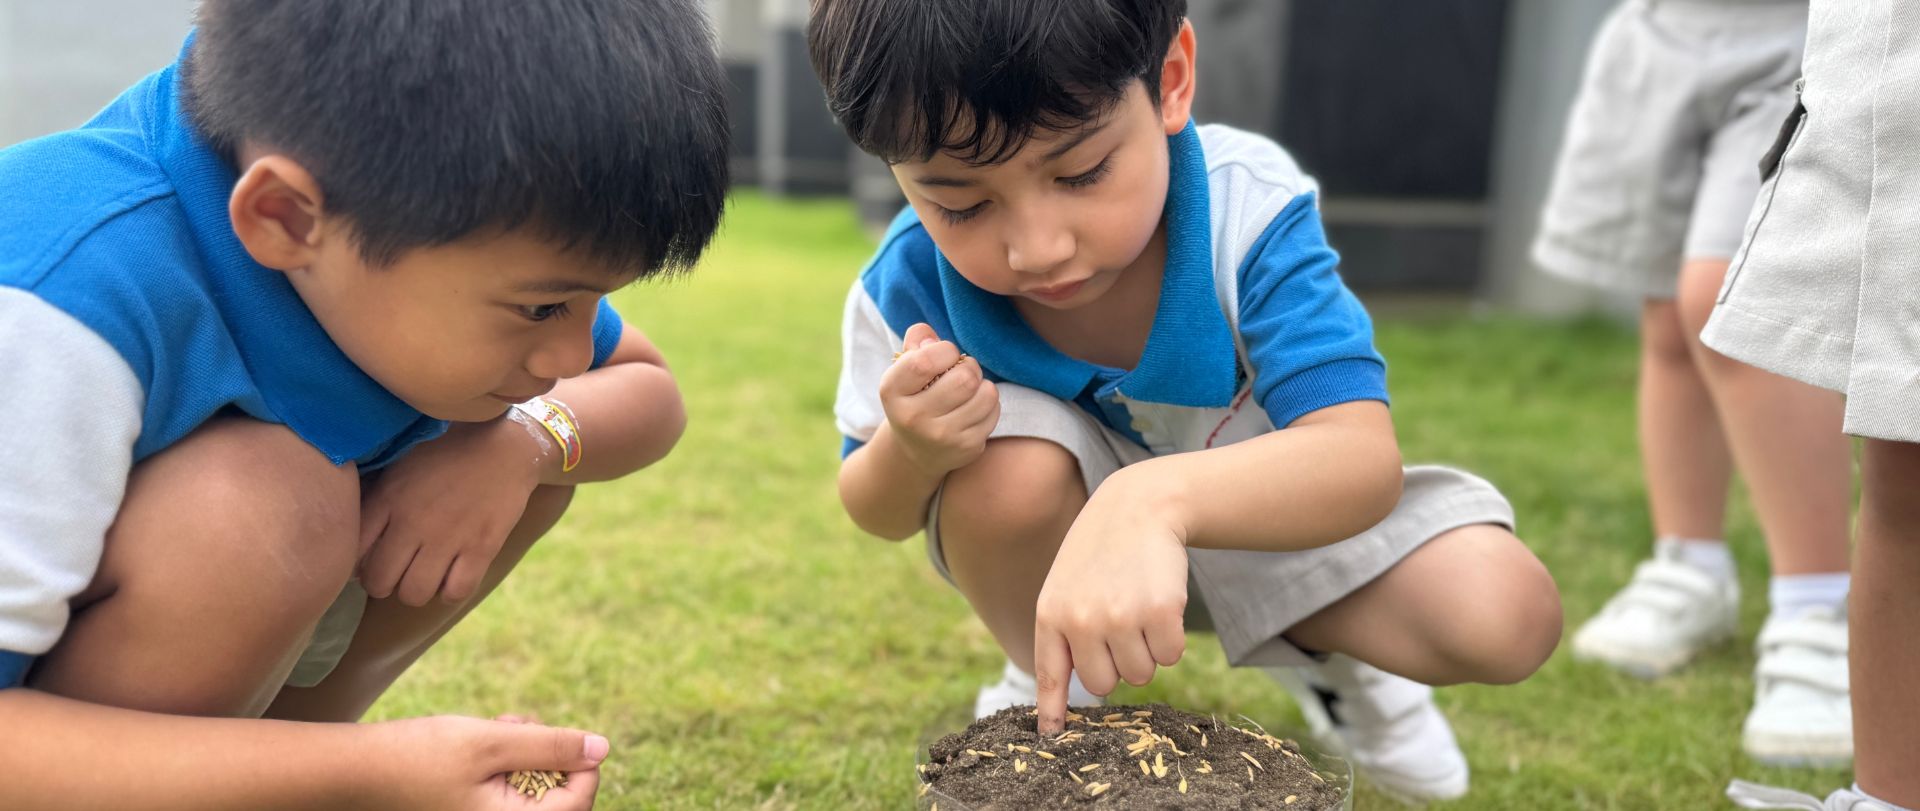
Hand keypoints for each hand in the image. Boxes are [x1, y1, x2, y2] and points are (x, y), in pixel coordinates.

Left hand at [359, 419, 548, 605]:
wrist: (505, 445)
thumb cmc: (447, 452)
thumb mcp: (401, 464)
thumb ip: (374, 496)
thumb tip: (348, 530)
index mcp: (390, 499)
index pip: (354, 554)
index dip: (358, 566)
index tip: (371, 561)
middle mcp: (414, 522)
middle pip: (380, 583)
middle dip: (384, 585)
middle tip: (397, 574)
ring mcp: (448, 537)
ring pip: (414, 593)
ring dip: (416, 591)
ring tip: (424, 576)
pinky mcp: (482, 548)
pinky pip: (456, 591)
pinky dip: (450, 592)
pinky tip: (452, 577)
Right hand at [366, 715, 605, 810]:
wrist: (359, 771)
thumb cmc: (419, 757)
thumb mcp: (490, 742)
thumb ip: (550, 745)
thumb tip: (601, 748)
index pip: (580, 799)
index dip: (580, 760)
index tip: (550, 732)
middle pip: (562, 797)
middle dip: (550, 755)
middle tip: (518, 726)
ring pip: (537, 790)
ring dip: (528, 754)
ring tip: (498, 729)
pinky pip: (512, 793)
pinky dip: (509, 764)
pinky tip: (487, 743)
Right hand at [879, 323, 998, 476]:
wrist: (915, 452)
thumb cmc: (914, 398)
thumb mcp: (905, 371)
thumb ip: (915, 343)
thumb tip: (929, 335)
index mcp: (892, 392)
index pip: (924, 361)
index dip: (945, 350)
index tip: (945, 354)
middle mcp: (914, 418)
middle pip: (964, 378)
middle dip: (969, 367)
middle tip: (961, 372)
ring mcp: (942, 436)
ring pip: (986, 394)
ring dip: (982, 385)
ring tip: (968, 389)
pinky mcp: (967, 448)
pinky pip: (994, 410)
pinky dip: (988, 403)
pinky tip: (972, 408)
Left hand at [1033, 468, 1189, 734]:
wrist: (1138, 507)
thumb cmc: (1099, 556)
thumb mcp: (1064, 589)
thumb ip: (1062, 637)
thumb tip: (1067, 700)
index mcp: (1051, 615)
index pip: (1050, 676)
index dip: (1051, 712)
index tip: (1051, 739)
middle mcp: (1082, 621)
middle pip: (1107, 684)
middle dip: (1118, 663)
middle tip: (1120, 623)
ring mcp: (1122, 617)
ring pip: (1143, 673)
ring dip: (1147, 649)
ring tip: (1138, 607)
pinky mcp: (1161, 612)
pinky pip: (1171, 656)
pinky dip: (1172, 639)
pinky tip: (1160, 604)